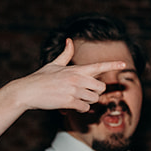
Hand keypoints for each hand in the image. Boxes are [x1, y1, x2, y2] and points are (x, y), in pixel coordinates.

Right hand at [8, 39, 129, 112]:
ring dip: (86, 102)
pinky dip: (80, 109)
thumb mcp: (53, 64)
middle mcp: (76, 78)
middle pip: (100, 88)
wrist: (25, 92)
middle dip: (94, 93)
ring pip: (94, 99)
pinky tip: (71, 107)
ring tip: (74, 99)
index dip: (112, 64)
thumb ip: (65, 54)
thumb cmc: (39, 78)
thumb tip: (69, 40)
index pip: (98, 65)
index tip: (124, 64)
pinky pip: (85, 108)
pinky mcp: (69, 101)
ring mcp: (73, 90)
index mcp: (75, 69)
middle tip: (82, 93)